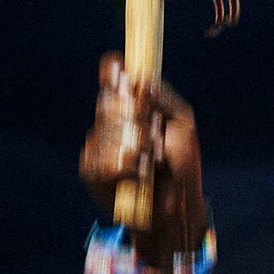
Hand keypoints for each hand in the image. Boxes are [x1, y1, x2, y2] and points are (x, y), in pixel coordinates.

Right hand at [79, 54, 207, 259]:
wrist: (178, 205)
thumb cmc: (181, 163)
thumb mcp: (182, 124)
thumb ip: (163, 98)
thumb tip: (139, 79)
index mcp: (132, 105)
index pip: (113, 78)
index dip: (112, 71)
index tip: (116, 68)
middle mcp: (110, 120)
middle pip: (109, 102)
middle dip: (137, 118)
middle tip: (155, 138)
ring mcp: (97, 144)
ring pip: (107, 132)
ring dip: (137, 148)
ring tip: (152, 163)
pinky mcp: (91, 170)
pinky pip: (103, 161)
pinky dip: (127, 169)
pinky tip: (138, 177)